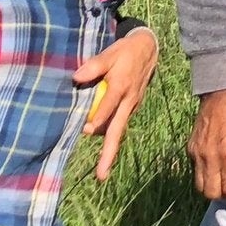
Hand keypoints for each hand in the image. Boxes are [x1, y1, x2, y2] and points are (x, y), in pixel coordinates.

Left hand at [77, 28, 157, 181]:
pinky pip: (119, 122)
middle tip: (101, 176)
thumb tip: (76, 78)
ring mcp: (132, 106)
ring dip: (109, 147)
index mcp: (122, 86)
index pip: (110, 105)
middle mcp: (129, 101)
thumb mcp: (110, 53)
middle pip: (117, 131)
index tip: (87, 129)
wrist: (149, 49)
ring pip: (118, 129)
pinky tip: (99, 136)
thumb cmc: (125, 51)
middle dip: (109, 154)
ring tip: (101, 167)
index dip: (99, 117)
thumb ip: (94, 66)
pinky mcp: (132, 107)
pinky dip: (109, 131)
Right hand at [189, 86, 225, 207]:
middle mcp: (210, 157)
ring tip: (223, 185)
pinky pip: (195, 171)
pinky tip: (215, 171)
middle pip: (210, 192)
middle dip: (223, 197)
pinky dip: (204, 176)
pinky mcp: (191, 148)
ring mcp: (198, 153)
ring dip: (211, 189)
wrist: (222, 92)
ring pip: (199, 184)